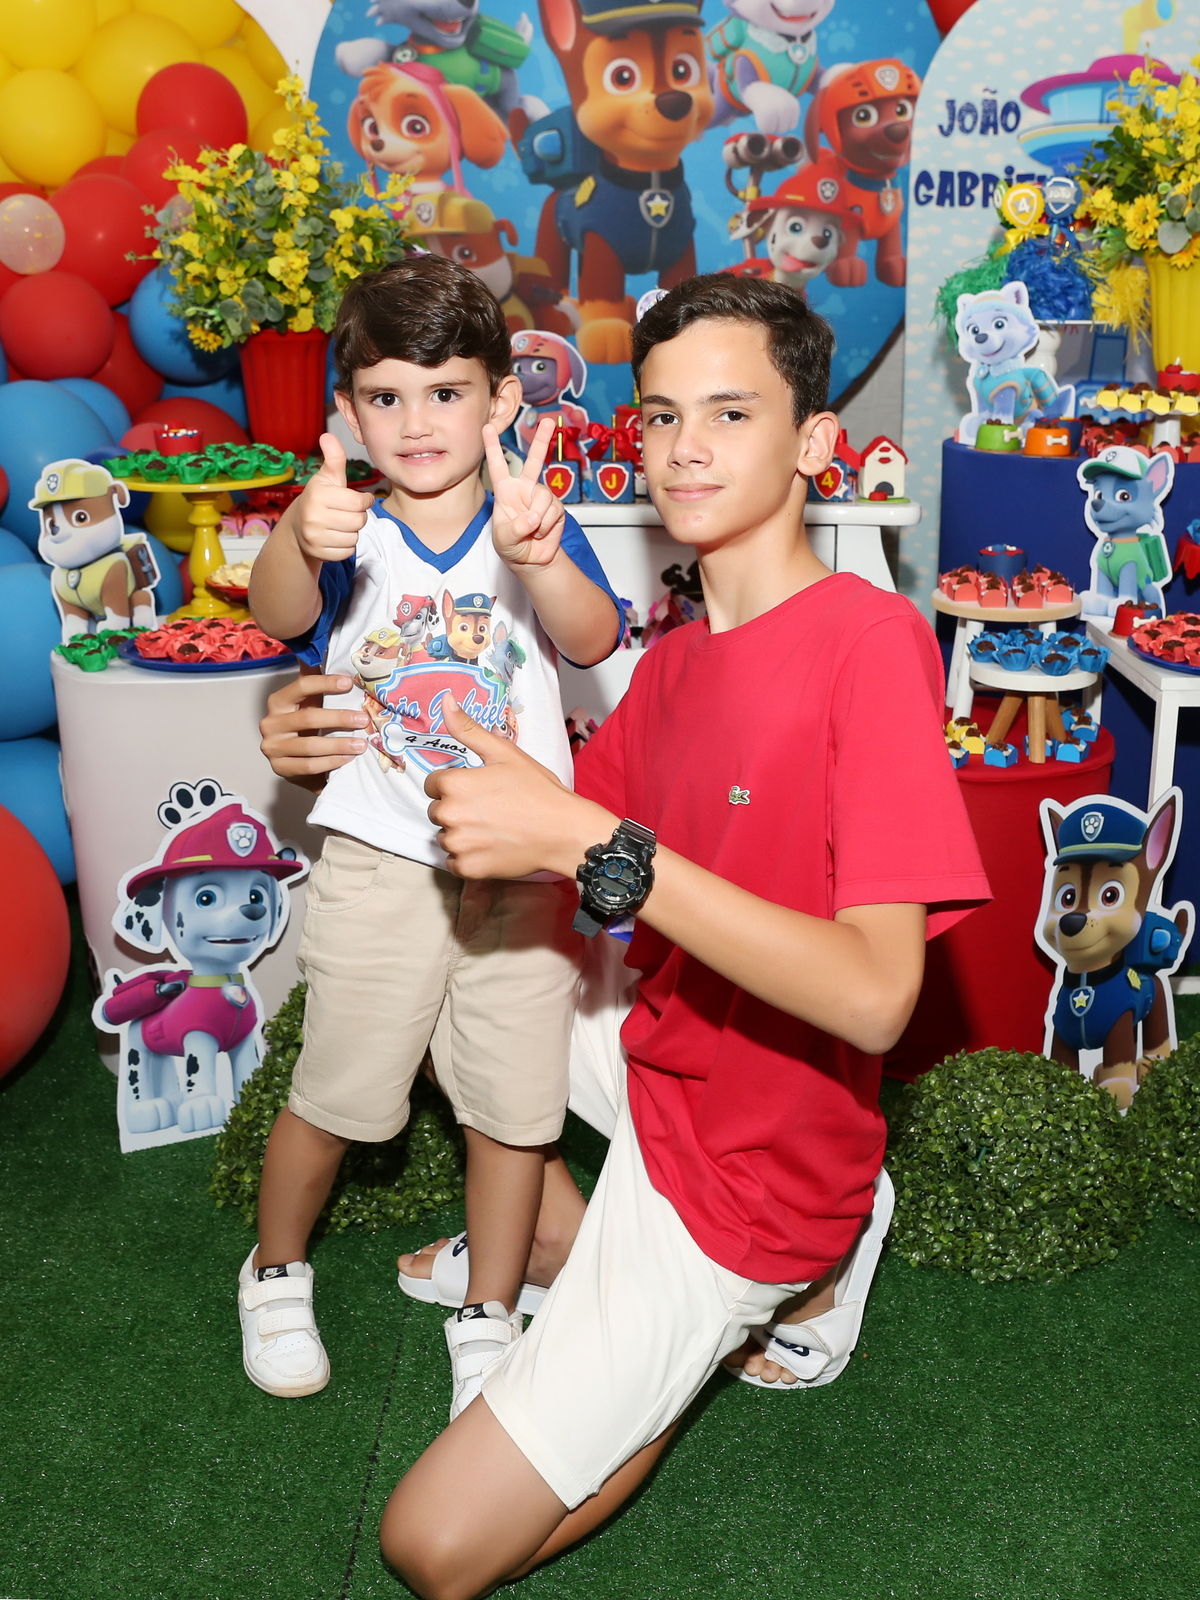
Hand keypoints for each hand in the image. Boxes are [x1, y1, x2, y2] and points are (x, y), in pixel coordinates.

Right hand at [260, 670, 368, 791]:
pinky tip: (348, 759)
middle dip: (339, 718)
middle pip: (308, 718)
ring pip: (309, 745)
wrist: (295, 761)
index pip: (301, 686)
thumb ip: (312, 678)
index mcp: (278, 702)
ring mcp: (272, 748)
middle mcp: (270, 723)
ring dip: (339, 745)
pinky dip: (331, 762)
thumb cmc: (305, 726)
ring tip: (361, 744)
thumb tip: (321, 644)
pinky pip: (309, 766)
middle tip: (363, 720)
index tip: (349, 683)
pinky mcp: (280, 769)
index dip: (325, 683)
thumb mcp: (308, 701)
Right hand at [292, 433, 376, 564]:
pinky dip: (346, 545)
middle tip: (347, 512)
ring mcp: (314, 536)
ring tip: (340, 524)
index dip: (364, 500)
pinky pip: (347, 551)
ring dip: (352, 531)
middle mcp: (313, 516)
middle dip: (358, 516)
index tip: (360, 499)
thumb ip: (334, 458)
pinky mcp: (318, 553)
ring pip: (354, 537)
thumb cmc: (319, 498)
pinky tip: (335, 536)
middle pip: (359, 521)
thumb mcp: (327, 477)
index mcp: (318, 494)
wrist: (298, 526)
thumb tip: (328, 436)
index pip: (359, 502)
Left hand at [424, 696, 615, 878]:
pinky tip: (492, 846)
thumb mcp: (504, 753)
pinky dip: (468, 857)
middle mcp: (449, 814)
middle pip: (437, 811)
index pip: (433, 784)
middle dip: (457, 809)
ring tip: (493, 828)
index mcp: (454, 784)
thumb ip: (468, 728)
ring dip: (461, 834)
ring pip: (445, 837)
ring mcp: (457, 844)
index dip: (455, 785)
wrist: (564, 831)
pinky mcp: (467, 868)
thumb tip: (445, 700)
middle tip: (490, 809)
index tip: (479, 790)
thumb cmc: (537, 791)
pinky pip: (454, 862)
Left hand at [483, 418, 566, 569]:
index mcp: (506, 491)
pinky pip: (553, 511)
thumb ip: (514, 529)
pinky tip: (541, 532)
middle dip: (542, 440)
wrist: (532, 561)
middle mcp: (525, 489)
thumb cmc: (512, 547)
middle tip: (550, 421)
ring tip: (531, 531)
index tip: (487, 427)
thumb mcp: (504, 540)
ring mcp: (541, 497)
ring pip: (543, 497)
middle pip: (534, 460)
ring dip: (537, 518)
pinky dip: (546, 525)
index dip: (492, 447)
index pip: (498, 466)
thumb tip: (533, 517)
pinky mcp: (556, 508)